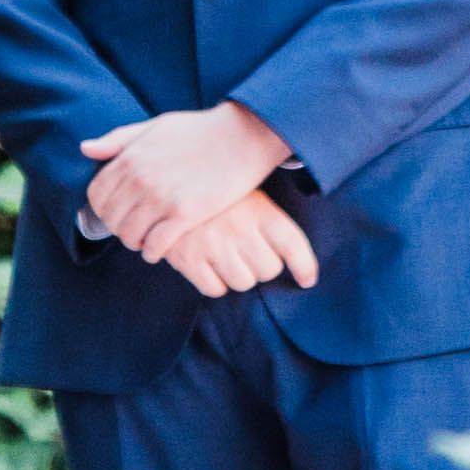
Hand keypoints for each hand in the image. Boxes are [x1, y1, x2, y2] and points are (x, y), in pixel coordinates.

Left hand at [80, 98, 290, 258]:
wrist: (242, 136)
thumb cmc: (199, 130)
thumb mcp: (154, 126)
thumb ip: (118, 139)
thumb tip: (85, 149)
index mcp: (130, 157)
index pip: (96, 194)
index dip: (101, 208)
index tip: (115, 213)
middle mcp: (140, 179)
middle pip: (110, 218)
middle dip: (117, 227)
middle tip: (131, 229)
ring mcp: (161, 198)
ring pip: (129, 235)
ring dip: (134, 242)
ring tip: (145, 240)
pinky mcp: (185, 214)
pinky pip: (155, 245)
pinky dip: (152, 252)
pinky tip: (159, 250)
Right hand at [143, 188, 318, 296]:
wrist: (162, 180)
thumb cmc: (211, 189)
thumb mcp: (244, 191)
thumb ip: (267, 220)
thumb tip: (296, 257)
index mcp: (258, 208)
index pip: (292, 244)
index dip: (304, 267)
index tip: (307, 280)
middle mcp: (239, 229)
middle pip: (269, 269)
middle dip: (262, 266)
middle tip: (249, 253)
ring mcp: (213, 245)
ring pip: (243, 282)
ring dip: (238, 275)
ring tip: (226, 257)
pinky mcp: (188, 259)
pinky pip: (215, 289)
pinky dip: (214, 283)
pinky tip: (208, 265)